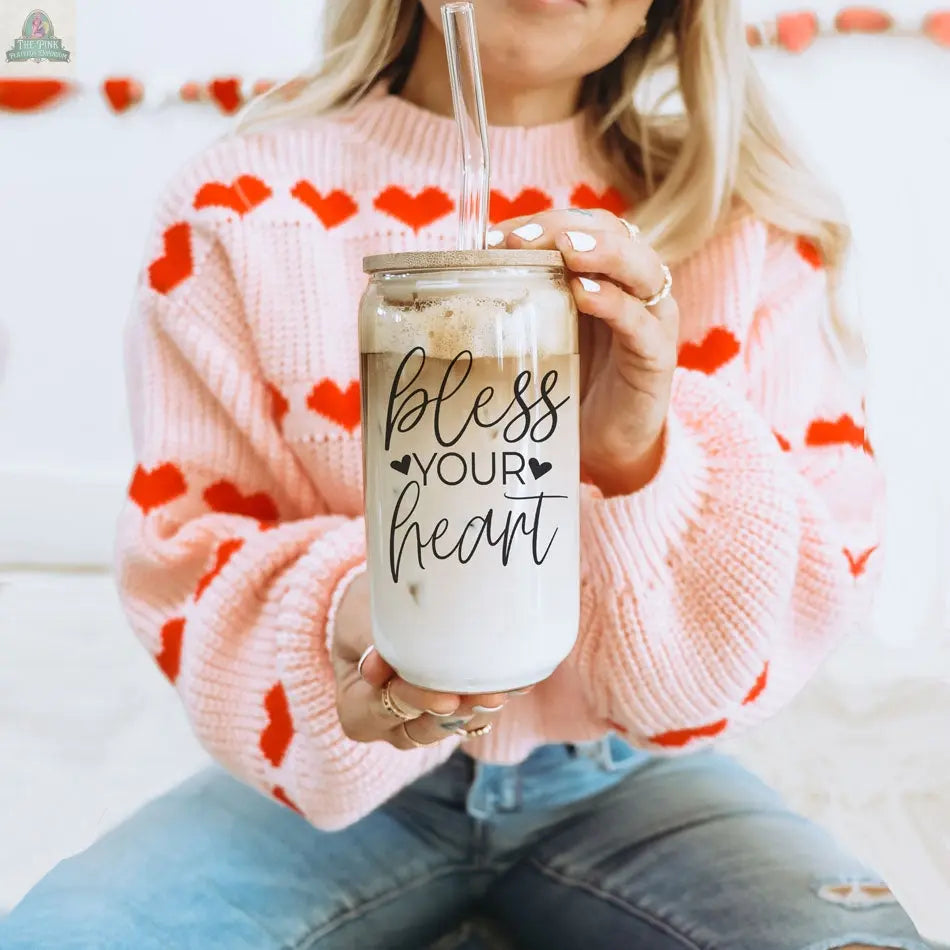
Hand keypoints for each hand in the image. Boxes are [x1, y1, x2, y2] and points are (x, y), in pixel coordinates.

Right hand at [329, 571, 517, 748]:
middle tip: (489, 694)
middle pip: (423, 727)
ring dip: (480, 707)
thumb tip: (377, 666)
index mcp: (355, 708)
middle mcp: (388, 725)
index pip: (383, 709)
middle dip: (458, 709)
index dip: (414, 702)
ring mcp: (420, 722)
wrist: (377, 606)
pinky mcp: (449, 710)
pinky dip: (492, 695)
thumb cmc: (361, 610)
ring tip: (506, 687)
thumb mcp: (358, 617)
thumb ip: (368, 639)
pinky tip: (517, 680)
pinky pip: (473, 713)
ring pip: (452, 725)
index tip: (446, 696)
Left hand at [491, 209, 678, 495]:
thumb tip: (467, 272)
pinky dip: (614, 303)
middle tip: (520, 240)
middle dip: (564, 229)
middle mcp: (636, 286)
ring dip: (600, 252)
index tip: (498, 236)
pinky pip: (640, 322)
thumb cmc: (570, 381)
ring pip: (639, 267)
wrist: (604, 444)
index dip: (544, 222)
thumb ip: (522, 299)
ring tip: (565, 251)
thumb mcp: (542, 332)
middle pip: (612, 232)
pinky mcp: (657, 357)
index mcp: (608, 273)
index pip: (583, 225)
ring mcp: (653, 318)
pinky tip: (583, 295)